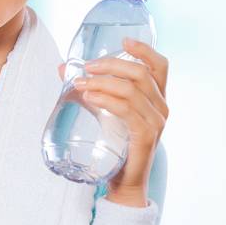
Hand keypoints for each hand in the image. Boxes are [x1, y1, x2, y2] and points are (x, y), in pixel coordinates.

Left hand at [70, 37, 169, 194]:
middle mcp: (162, 107)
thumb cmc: (115, 147)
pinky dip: (106, 99)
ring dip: (103, 82)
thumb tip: (64, 68)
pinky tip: (90, 97)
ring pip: (132, 89)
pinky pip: (127, 110)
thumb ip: (90, 90)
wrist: (124, 183)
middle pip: (140, 73)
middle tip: (86, 68)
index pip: (160, 66)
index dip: (144, 50)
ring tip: (80, 84)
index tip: (123, 41)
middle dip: (110, 65)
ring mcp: (156, 121)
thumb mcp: (104, 112)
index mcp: (157, 99)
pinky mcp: (146, 135)